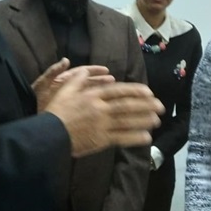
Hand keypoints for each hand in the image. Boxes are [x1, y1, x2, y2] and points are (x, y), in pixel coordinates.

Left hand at [31, 58, 113, 112]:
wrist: (29, 118)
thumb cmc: (33, 100)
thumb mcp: (42, 85)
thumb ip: (52, 72)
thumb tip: (65, 60)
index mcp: (62, 81)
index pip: (81, 73)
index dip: (94, 71)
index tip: (106, 70)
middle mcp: (68, 90)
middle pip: (87, 83)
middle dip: (100, 81)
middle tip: (113, 81)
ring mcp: (70, 101)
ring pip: (88, 94)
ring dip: (99, 92)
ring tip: (111, 92)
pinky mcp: (70, 111)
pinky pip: (84, 106)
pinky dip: (93, 105)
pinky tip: (102, 107)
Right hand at [44, 68, 163, 156]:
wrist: (49, 134)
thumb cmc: (56, 111)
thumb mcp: (65, 89)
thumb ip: (77, 79)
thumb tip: (85, 70)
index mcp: (93, 95)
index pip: (119, 91)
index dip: (135, 91)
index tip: (148, 92)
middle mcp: (100, 109)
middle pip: (127, 106)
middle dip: (146, 105)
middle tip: (161, 106)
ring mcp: (102, 125)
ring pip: (127, 122)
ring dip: (144, 120)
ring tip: (157, 120)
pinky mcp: (100, 140)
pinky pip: (121, 138)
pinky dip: (134, 138)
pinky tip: (146, 137)